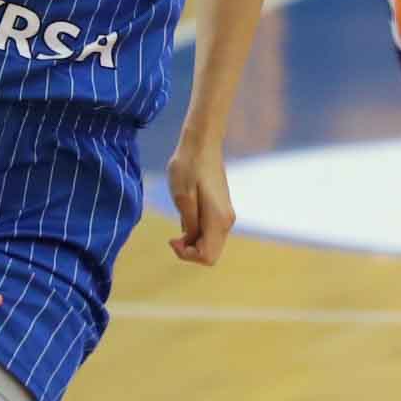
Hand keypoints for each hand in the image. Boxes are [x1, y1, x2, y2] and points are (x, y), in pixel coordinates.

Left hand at [166, 135, 237, 265]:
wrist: (202, 143)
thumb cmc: (188, 166)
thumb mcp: (182, 197)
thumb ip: (189, 224)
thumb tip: (192, 241)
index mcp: (218, 220)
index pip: (207, 257)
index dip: (187, 255)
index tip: (173, 238)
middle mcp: (227, 221)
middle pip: (210, 254)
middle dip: (190, 250)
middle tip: (174, 234)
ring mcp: (226, 215)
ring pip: (210, 243)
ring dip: (192, 240)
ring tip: (180, 219)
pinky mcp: (221, 209)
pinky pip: (210, 232)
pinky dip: (196, 231)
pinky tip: (187, 213)